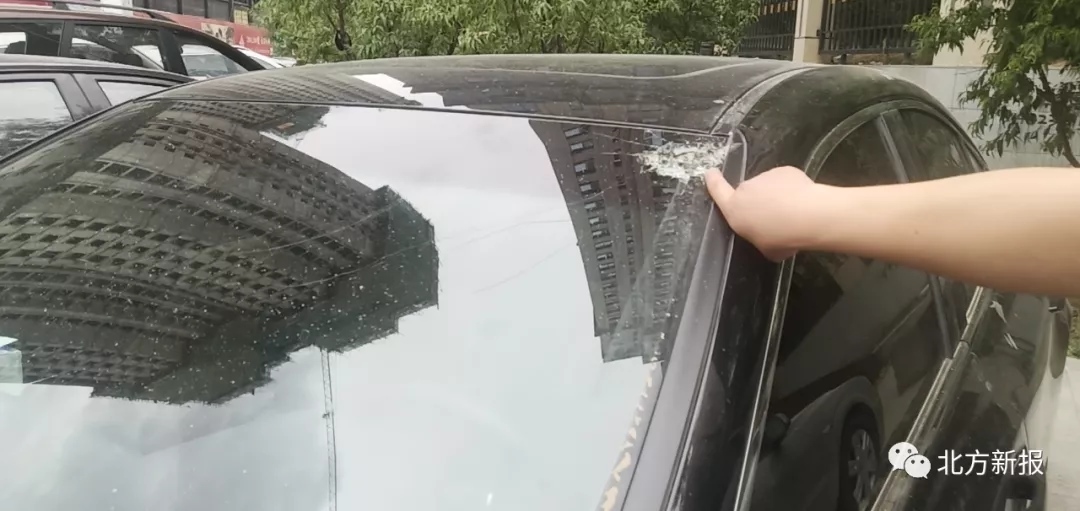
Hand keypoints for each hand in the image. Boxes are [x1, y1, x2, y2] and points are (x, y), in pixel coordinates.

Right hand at [704, 166, 826, 260]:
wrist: (808, 216)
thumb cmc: (781, 238)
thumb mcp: (765, 248)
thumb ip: (760, 238)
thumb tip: (769, 238)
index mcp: (735, 209)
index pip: (717, 190)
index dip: (713, 181)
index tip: (711, 173)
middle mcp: (746, 189)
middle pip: (748, 193)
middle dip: (758, 201)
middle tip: (775, 218)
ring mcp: (765, 176)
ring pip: (768, 186)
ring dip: (776, 196)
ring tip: (793, 212)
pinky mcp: (785, 170)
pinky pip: (785, 181)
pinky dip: (792, 189)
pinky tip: (804, 201)